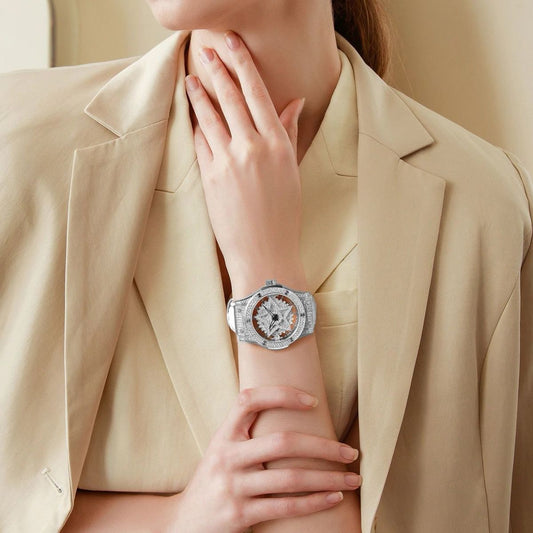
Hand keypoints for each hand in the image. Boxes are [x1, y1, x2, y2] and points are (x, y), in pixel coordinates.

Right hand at [167, 385, 360, 532]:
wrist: (183, 522)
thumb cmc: (214, 479)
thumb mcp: (222, 449)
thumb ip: (247, 432)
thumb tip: (292, 413)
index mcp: (224, 435)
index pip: (249, 400)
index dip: (281, 394)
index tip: (313, 400)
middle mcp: (227, 457)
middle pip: (282, 443)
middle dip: (323, 446)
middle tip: (349, 451)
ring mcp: (233, 487)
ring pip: (290, 479)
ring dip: (328, 478)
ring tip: (352, 477)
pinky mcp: (240, 515)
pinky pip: (286, 507)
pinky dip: (315, 502)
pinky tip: (334, 497)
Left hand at [185, 31, 304, 284]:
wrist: (265, 253)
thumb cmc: (283, 216)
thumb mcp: (292, 172)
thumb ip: (287, 134)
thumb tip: (294, 103)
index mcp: (278, 144)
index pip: (258, 93)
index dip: (243, 65)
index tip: (232, 45)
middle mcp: (253, 147)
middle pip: (231, 98)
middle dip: (217, 69)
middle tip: (206, 51)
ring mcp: (229, 161)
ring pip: (210, 117)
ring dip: (199, 95)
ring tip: (191, 80)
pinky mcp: (210, 176)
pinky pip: (201, 143)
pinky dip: (196, 127)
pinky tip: (192, 117)